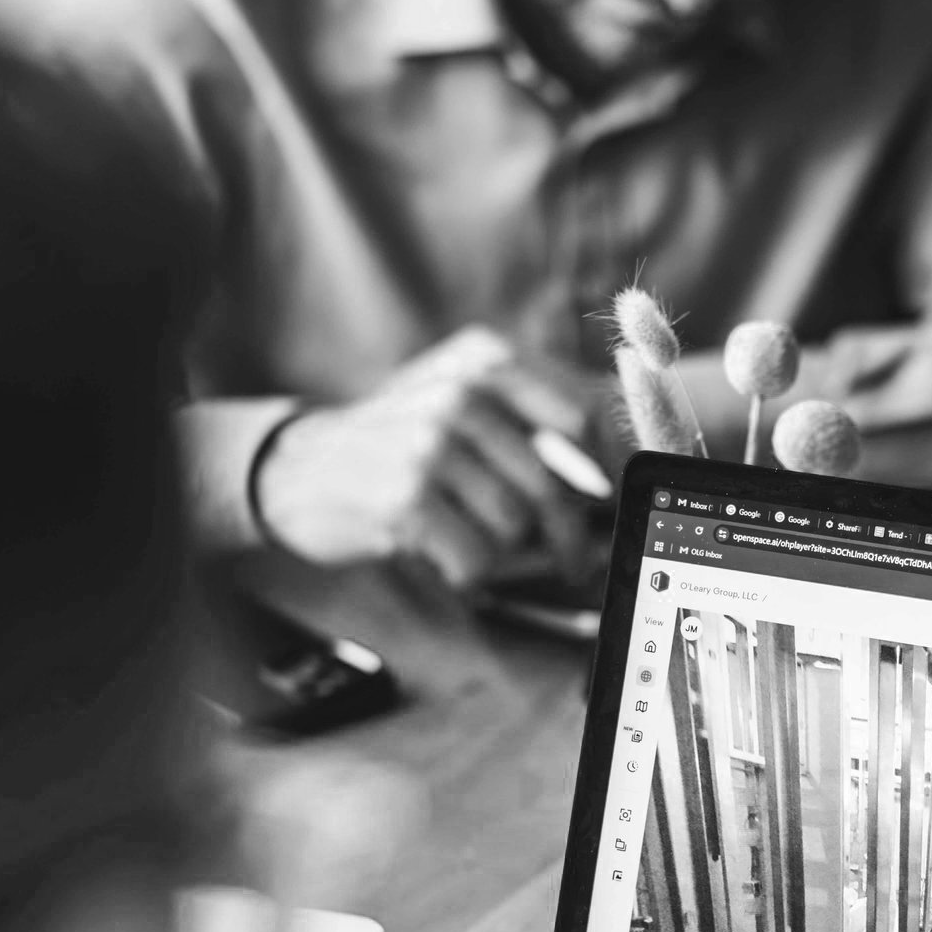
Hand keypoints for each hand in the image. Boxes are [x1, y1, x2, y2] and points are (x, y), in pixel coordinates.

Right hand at [255, 328, 597, 589]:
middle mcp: (460, 392)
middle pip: (554, 484)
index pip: (586, 415)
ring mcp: (430, 443)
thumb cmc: (403, 440)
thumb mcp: (463, 395)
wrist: (302, 469)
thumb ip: (537, 410)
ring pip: (516, 525)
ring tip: (475, 543)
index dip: (614, 470)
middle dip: (569, 537)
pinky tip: (445, 557)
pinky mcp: (405, 497)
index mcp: (487, 359)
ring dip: (504, 553)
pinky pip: (476, 556)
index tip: (622, 507)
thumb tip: (630, 457)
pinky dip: (469, 572)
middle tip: (575, 564)